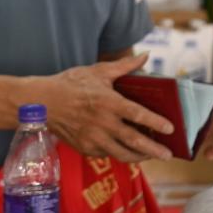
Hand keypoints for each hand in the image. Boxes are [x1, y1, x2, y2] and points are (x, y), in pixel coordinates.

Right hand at [43, 54, 174, 162]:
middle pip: (133, 140)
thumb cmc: (70, 84)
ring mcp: (93, 138)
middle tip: (168, 154)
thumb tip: (145, 55)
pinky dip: (120, 154)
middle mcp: (102, 123)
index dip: (155, 122)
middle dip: (153, 149)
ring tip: (152, 155)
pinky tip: (129, 151)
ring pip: (121, 153)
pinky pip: (107, 154)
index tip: (171, 129)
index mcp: (108, 102)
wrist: (41, 103)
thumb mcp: (98, 71)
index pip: (137, 114)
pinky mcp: (85, 148)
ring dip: (139, 156)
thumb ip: (124, 66)